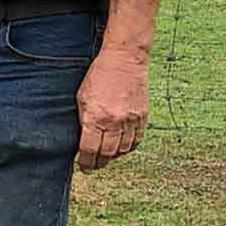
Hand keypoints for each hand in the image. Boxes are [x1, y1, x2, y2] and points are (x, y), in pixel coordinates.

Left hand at [76, 48, 149, 171]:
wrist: (124, 60)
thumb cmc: (99, 76)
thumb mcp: (82, 97)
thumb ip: (83, 120)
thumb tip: (82, 139)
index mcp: (96, 117)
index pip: (90, 150)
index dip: (86, 162)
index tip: (83, 166)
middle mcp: (115, 121)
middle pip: (108, 153)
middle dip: (99, 162)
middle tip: (94, 165)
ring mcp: (131, 120)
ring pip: (124, 149)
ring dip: (114, 156)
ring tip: (106, 156)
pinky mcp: (143, 116)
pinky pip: (137, 140)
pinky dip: (129, 147)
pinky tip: (122, 147)